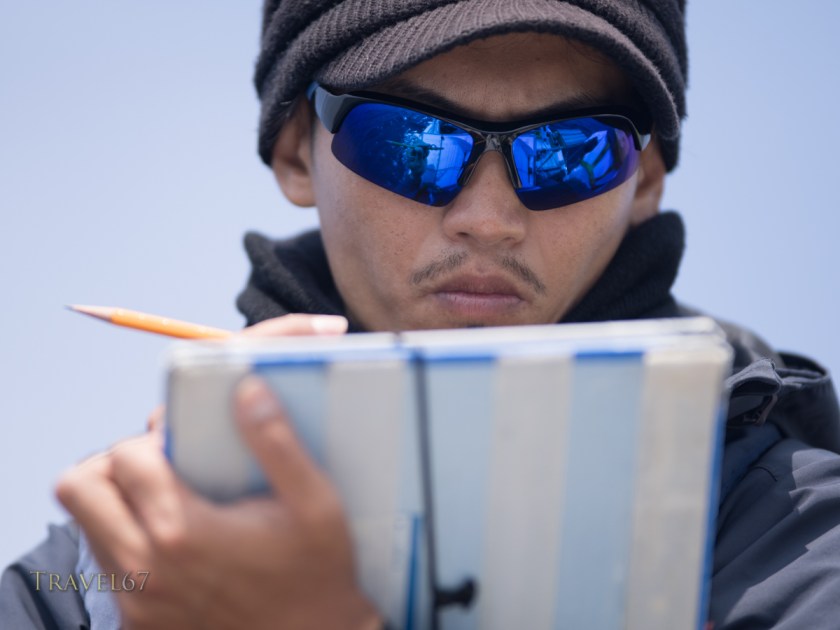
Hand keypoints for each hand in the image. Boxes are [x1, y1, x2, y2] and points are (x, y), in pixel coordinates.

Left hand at [57, 314, 380, 628]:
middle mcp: (146, 570)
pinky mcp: (138, 623)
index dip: (150, 438)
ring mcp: (137, 602)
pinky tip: (177, 543)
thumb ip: (278, 443)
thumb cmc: (315, 575)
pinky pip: (107, 565)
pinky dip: (130, 542)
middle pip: (79, 489)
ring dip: (119, 503)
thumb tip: (248, 391)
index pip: (123, 457)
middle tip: (156, 466)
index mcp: (182, 531)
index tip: (181, 443)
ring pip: (88, 527)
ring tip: (170, 502)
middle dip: (113, 465)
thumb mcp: (316, 504)